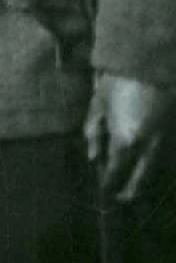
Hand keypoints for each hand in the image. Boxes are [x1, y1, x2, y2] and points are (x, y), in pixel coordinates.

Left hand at [86, 72, 175, 203]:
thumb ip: (93, 134)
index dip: (108, 182)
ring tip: (134, 187)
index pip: (115, 171)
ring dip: (144, 181)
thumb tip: (93, 157)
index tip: (104, 189)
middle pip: (140, 180)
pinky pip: (165, 158)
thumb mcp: (97, 106)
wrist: (151, 63)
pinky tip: (147, 168)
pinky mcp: (174, 135)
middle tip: (121, 198)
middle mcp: (148, 147)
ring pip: (155, 171)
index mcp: (125, 141)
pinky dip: (156, 166)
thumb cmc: (118, 82)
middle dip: (130, 192)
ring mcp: (165, 142)